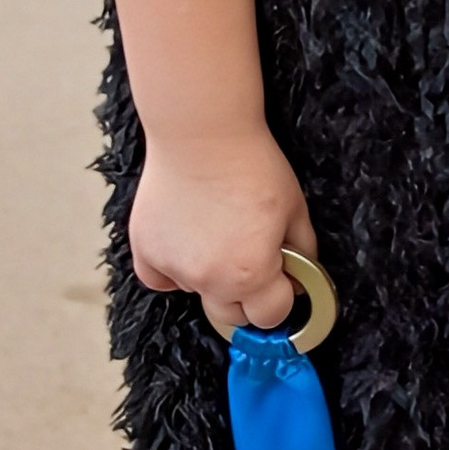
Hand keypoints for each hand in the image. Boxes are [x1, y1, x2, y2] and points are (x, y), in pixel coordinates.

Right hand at [128, 127, 314, 337]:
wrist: (203, 133)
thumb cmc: (252, 165)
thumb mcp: (295, 210)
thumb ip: (303, 254)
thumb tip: (298, 281)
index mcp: (251, 274)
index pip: (270, 316)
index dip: (280, 298)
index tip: (280, 281)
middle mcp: (210, 279)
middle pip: (231, 315)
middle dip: (246, 296)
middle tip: (249, 260)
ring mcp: (174, 267)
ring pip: (196, 292)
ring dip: (208, 277)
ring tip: (216, 233)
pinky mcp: (146, 249)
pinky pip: (159, 279)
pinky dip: (171, 270)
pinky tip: (185, 243)